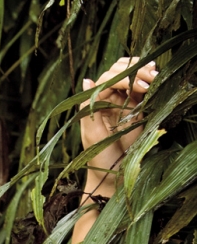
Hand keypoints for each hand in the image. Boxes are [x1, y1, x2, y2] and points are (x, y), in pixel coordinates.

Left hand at [80, 56, 157, 188]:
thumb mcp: (91, 134)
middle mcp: (109, 98)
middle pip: (121, 70)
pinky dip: (149, 82)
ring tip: (155, 76)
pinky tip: (156, 82)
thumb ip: (89, 108)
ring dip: (144, 71)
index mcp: (96, 102)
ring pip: (132, 75)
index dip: (125, 77)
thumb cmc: (99, 157)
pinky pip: (143, 89)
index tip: (140, 86)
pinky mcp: (137, 109)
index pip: (109, 78)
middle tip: (152, 76)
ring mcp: (124, 102)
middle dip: (136, 69)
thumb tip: (87, 80)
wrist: (114, 174)